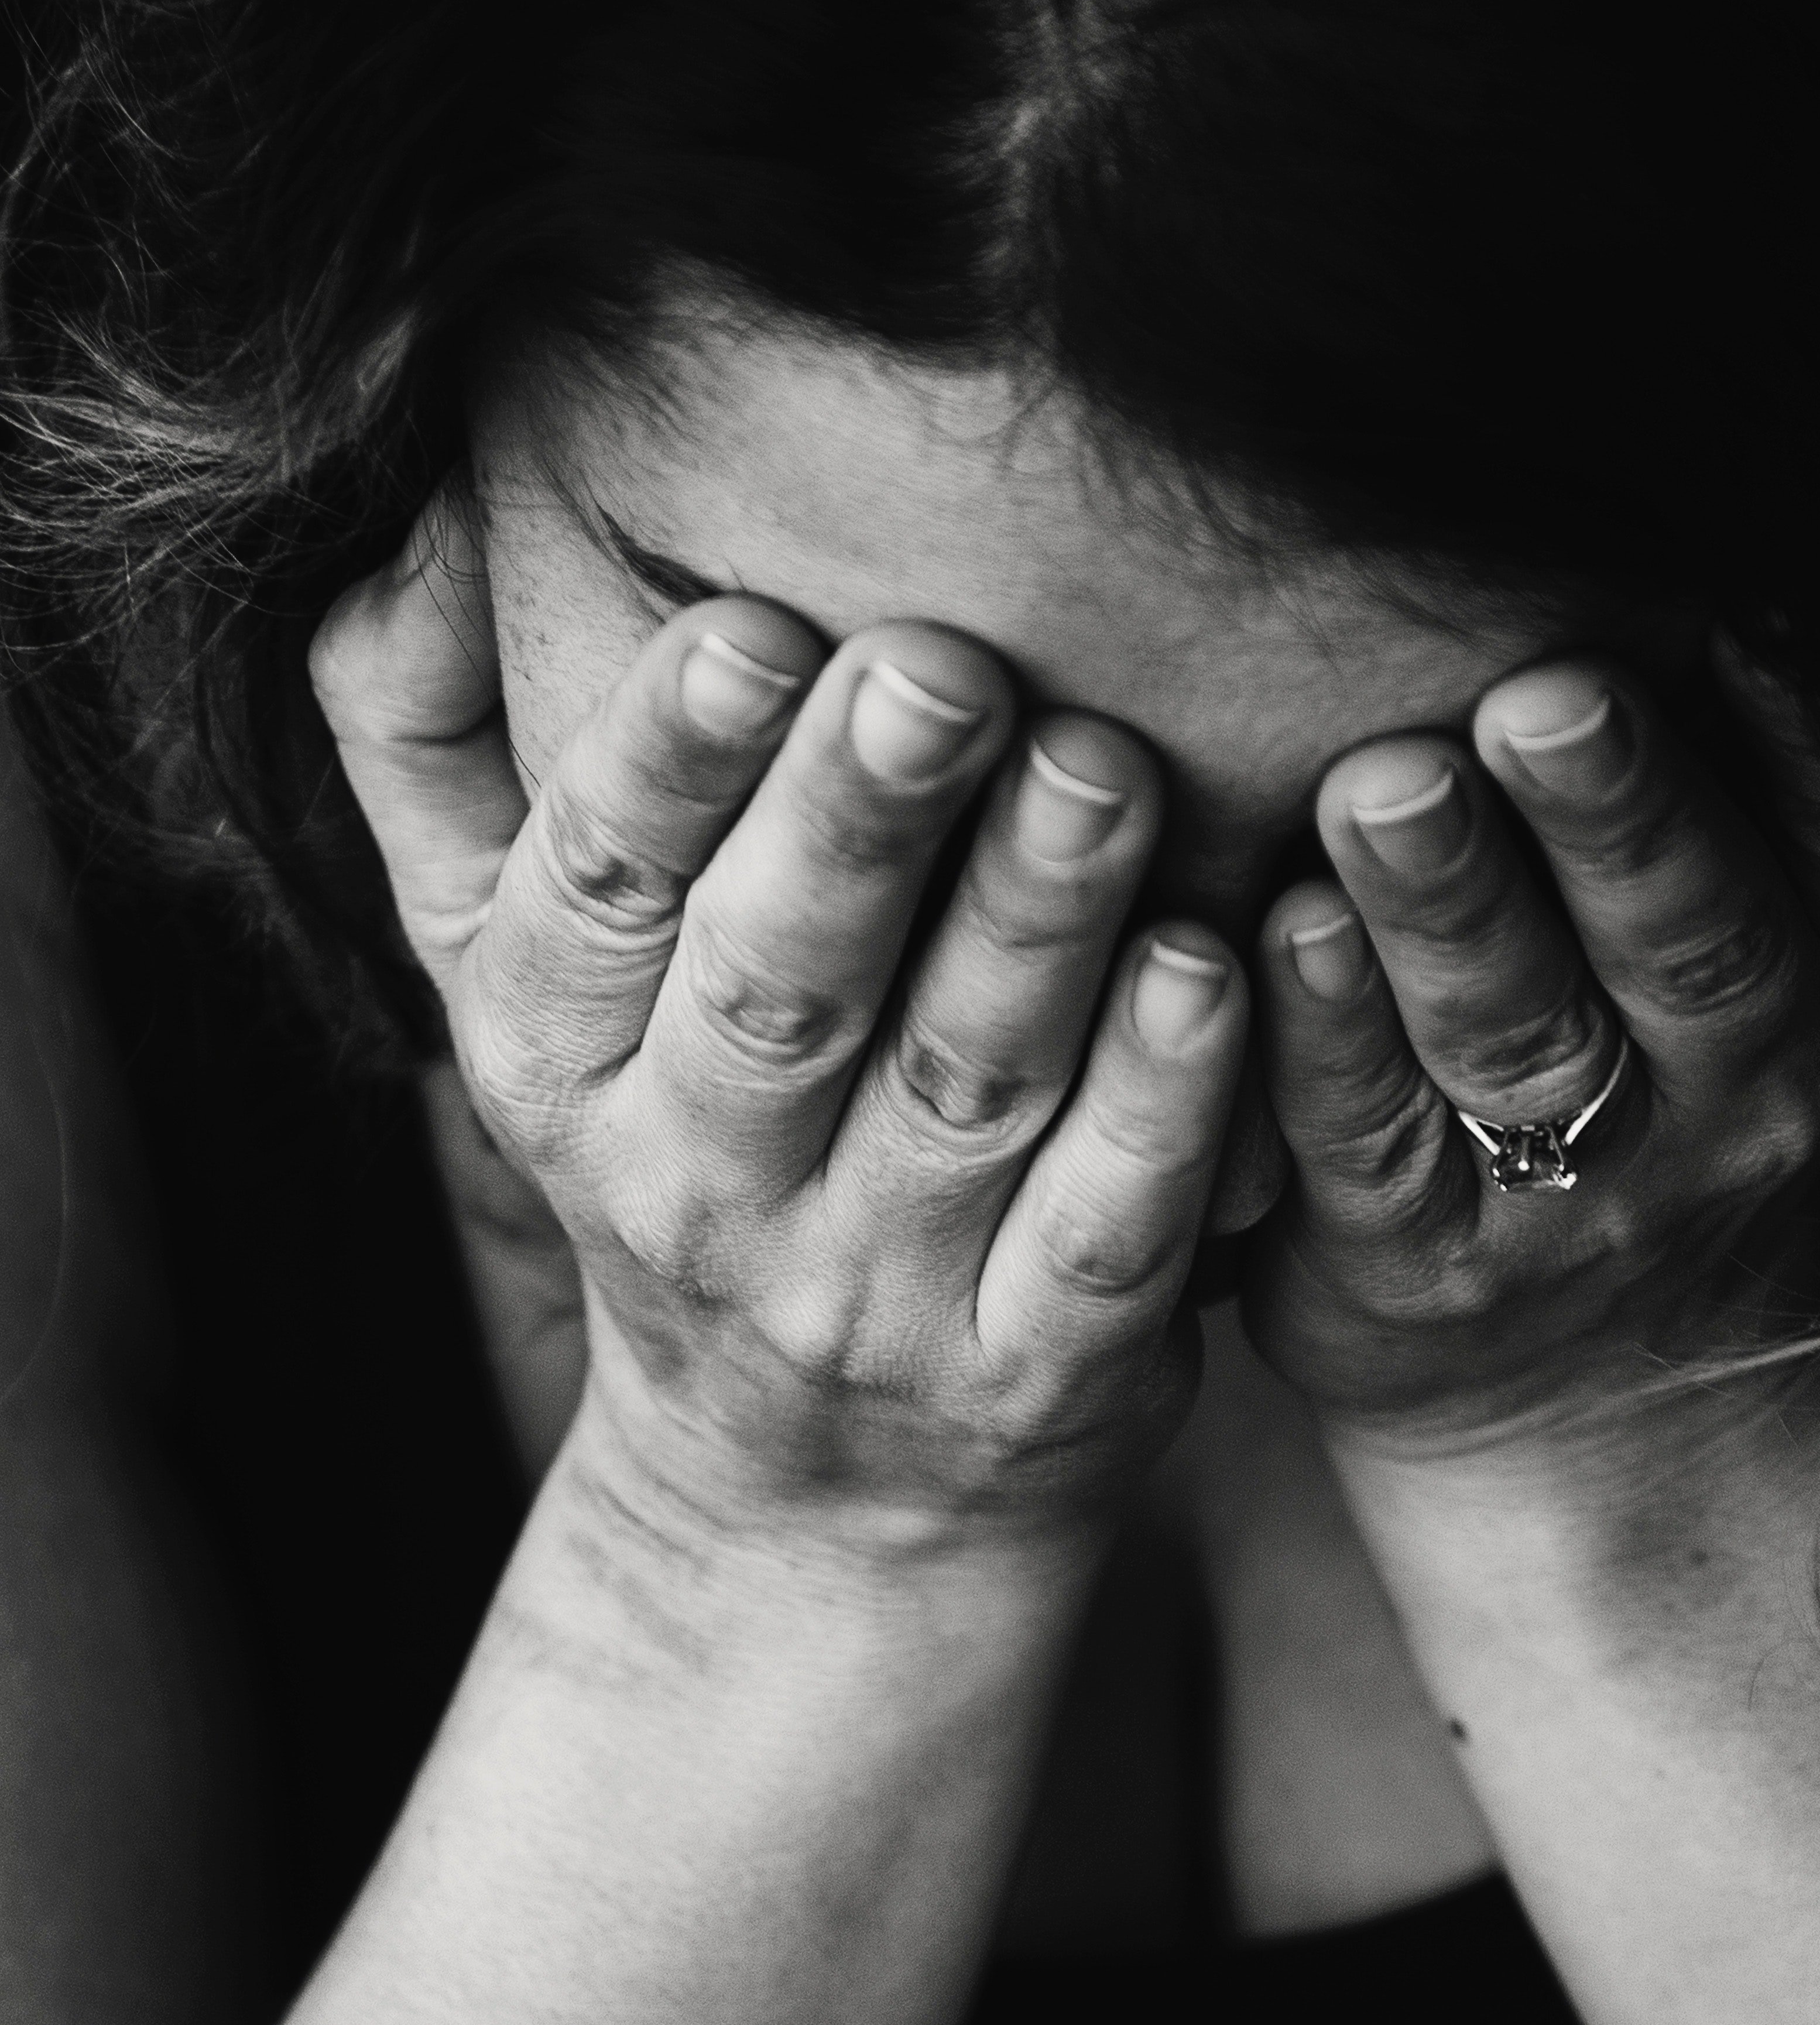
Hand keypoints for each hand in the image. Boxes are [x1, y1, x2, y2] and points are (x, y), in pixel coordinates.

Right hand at [309, 486, 1247, 1555]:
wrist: (802, 1504)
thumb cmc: (676, 1149)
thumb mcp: (510, 981)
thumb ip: (434, 755)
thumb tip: (401, 520)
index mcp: (558, 1065)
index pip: (597, 894)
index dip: (665, 761)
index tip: (748, 623)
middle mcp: (700, 1187)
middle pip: (782, 984)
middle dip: (861, 821)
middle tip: (948, 666)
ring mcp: (876, 1295)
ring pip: (963, 1086)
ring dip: (1035, 921)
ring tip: (1104, 765)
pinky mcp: (1040, 1373)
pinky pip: (1107, 1225)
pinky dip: (1162, 1103)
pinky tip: (1213, 971)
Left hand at [1241, 634, 1819, 1458]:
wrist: (1607, 1386)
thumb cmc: (1672, 1056)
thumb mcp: (1782, 925)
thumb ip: (1743, 763)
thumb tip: (1674, 533)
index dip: (1799, 740)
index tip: (1727, 617)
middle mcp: (1754, 1090)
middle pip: (1694, 940)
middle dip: (1618, 812)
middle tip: (1544, 695)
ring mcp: (1596, 1197)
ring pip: (1523, 1037)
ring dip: (1450, 906)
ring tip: (1385, 786)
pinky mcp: (1427, 1268)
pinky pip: (1375, 1145)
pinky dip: (1328, 1039)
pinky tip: (1283, 937)